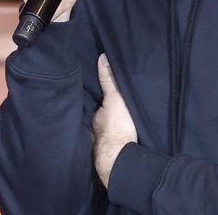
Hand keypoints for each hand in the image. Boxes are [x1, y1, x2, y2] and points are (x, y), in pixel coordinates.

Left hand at [92, 54, 136, 187]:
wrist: (119, 159)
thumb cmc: (116, 127)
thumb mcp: (115, 98)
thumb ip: (109, 80)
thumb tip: (102, 58)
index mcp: (96, 117)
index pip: (98, 105)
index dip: (103, 101)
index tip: (107, 97)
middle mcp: (96, 130)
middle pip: (102, 119)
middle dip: (107, 115)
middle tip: (116, 110)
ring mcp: (101, 144)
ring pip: (106, 133)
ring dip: (112, 129)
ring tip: (120, 125)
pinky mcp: (110, 156)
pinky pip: (112, 145)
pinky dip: (115, 141)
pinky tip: (121, 142)